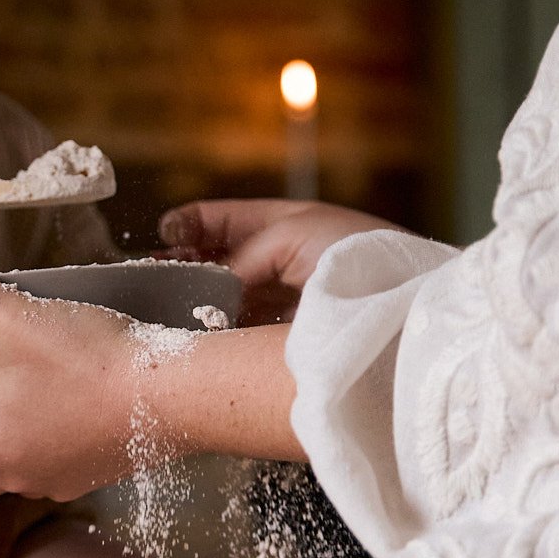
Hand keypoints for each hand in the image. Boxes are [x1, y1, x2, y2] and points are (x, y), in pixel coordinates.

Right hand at [159, 198, 394, 324]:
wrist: (406, 303)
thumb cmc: (361, 254)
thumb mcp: (291, 236)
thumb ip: (240, 257)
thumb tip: (207, 294)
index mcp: (281, 225)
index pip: (222, 219)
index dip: (189, 224)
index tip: (162, 234)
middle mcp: (279, 262)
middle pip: (216, 262)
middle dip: (183, 267)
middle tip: (153, 279)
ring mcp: (281, 301)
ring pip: (225, 301)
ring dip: (197, 304)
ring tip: (168, 308)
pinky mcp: (285, 338)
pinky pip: (242, 333)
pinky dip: (220, 334)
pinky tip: (199, 335)